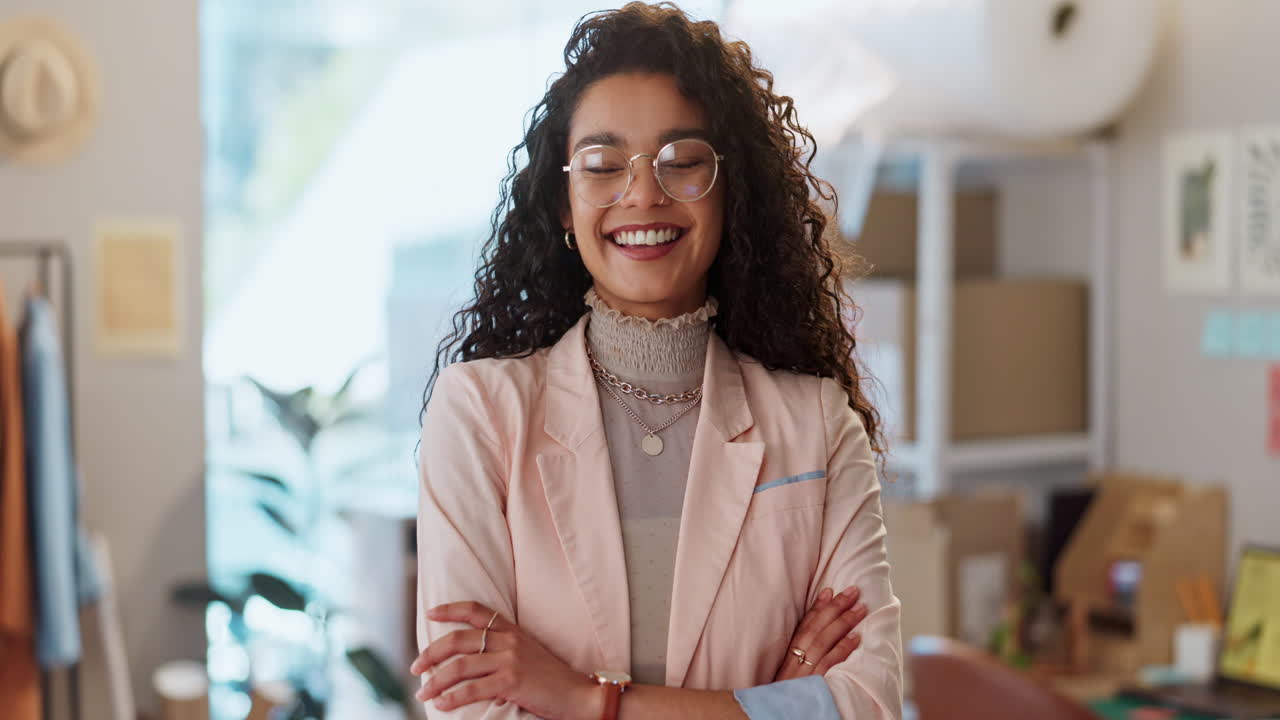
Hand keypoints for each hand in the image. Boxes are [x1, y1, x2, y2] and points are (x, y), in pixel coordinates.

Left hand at [411, 601, 600, 719]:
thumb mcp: (528, 653)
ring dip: (435, 681)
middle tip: (415, 667)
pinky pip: (472, 689)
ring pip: (460, 667)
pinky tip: (441, 704)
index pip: (476, 610)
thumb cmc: (551, 679)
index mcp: (512, 630)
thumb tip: (470, 658)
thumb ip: (503, 648)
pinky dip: (452, 698)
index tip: (430, 613)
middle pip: (458, 640)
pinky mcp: (512, 682)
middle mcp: (508, 640)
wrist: (579, 695)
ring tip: (423, 693)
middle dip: (431, 653)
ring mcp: (510, 660)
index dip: (450, 609)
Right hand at [774, 585, 866, 680]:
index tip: (829, 591)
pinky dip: (842, 648)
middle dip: (834, 607)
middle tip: (853, 592)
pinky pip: (829, 662)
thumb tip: (822, 644)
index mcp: (787, 661)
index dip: (816, 608)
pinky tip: (856, 637)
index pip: (803, 628)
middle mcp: (794, 663)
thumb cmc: (786, 710)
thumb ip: (801, 667)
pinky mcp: (813, 686)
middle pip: (814, 630)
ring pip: (822, 641)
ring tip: (860, 608)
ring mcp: (803, 674)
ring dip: (843, 622)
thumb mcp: (789, 683)